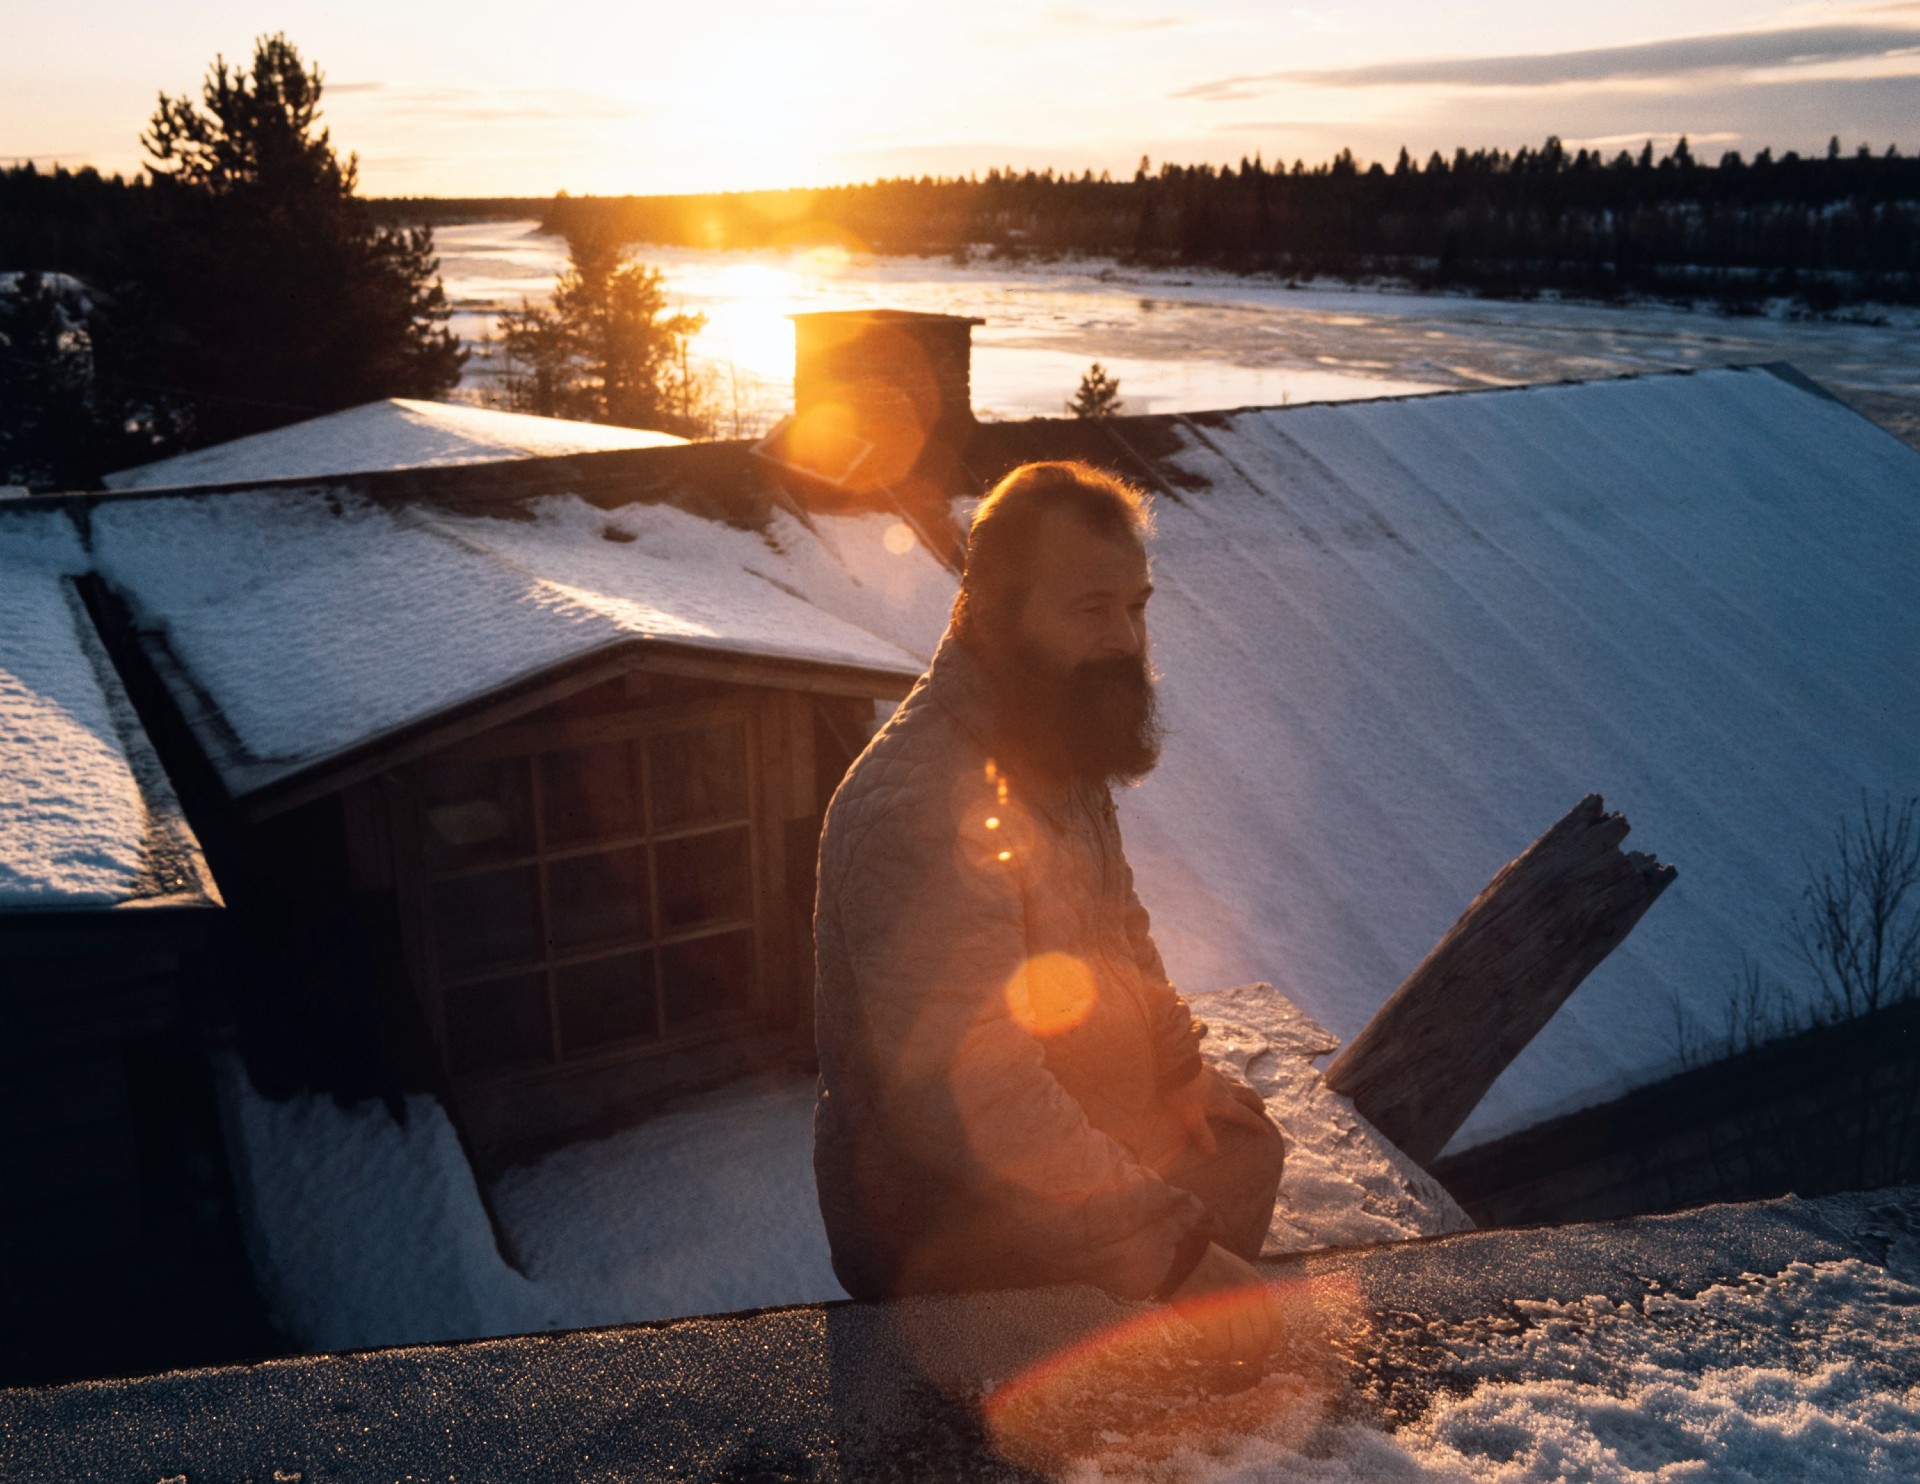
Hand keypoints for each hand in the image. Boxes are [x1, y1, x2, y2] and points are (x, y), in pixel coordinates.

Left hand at [1165, 1064, 1271, 1158]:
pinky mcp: (1207, 1067)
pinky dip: (1230, 1081)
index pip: (1244, 1115)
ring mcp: (1217, 1075)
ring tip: (1246, 1095)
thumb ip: (1202, 1134)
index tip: (1266, 1131)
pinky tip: (1222, 1080)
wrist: (1171, 1064)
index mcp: (1223, 1102)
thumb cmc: (1180, 1093)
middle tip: (1263, 1109)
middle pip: (1247, 1095)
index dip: (1256, 1123)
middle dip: (1256, 1103)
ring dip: (1245, 1090)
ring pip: (1237, 1083)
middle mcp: (1225, 1088)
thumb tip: (1212, 1152)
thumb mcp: (1190, 1118)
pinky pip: (1224, 1075)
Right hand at [1166, 1242, 1284, 1363]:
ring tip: (1214, 1351)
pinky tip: (1200, 1347)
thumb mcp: (1238, 1275)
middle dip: (1248, 1355)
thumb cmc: (1205, 1268)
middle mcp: (1247, 1296)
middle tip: (1233, 1357)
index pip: (1275, 1321)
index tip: (1260, 1353)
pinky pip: (1219, 1344)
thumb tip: (1257, 1340)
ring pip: (1241, 1346)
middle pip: (1259, 1338)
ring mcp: (1229, 1305)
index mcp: (1256, 1286)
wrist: (1179, 1256)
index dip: (1270, 1343)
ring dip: (1228, 1355)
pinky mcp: (1210, 1313)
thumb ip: (1250, 1301)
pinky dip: (1210, 1351)